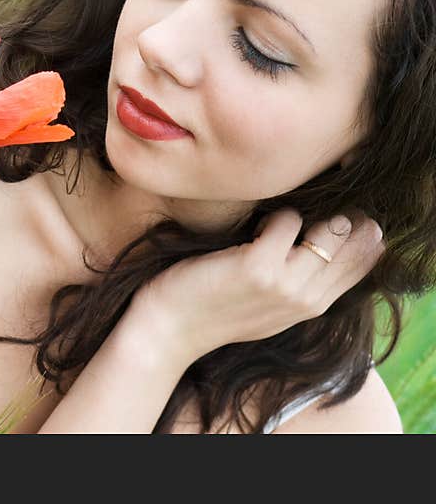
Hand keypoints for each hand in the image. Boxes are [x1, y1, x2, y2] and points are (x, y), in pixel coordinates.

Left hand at [129, 208, 384, 363]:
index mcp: (312, 307)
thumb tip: (332, 239)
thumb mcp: (269, 304)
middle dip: (345, 217)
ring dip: (306, 214)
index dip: (364, 234)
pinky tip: (251, 229)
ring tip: (274, 223)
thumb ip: (301, 282)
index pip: (365, 265)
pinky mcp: (258, 266)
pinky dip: (273, 214)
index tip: (348, 214)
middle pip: (355, 244)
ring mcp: (285, 284)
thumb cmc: (214, 308)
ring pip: (329, 231)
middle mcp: (306, 299)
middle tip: (316, 206)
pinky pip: (287, 220)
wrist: (171, 330)